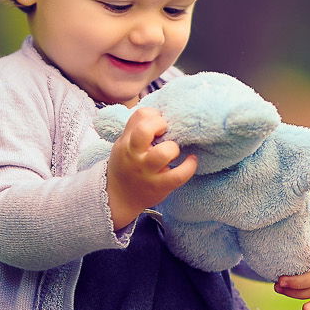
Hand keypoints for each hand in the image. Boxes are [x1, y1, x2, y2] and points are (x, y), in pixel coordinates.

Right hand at [106, 107, 195, 228]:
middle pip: (145, 130)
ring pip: (163, 152)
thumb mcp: (124, 144)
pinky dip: (189, 166)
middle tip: (166, 133)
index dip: (154, 115)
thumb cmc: (126, 165)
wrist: (117, 197)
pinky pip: (179, 175)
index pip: (140, 115)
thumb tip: (160, 111)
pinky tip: (191, 160)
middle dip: (160, 125)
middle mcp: (135, 155)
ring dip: (174, 148)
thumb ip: (137, 128)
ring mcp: (147, 171)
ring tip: (174, 151)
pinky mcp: (159, 186)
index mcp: (126, 141)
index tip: (160, 124)